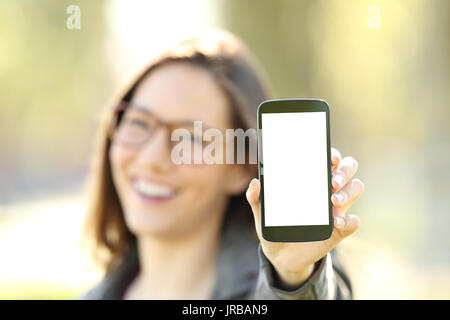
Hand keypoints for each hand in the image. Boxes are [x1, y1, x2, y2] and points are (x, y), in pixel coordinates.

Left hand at [246, 147, 364, 287]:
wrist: (280, 255)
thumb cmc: (274, 225)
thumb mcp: (262, 211)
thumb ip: (255, 197)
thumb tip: (255, 182)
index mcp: (311, 179)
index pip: (329, 158)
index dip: (333, 154)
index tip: (329, 157)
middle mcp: (328, 189)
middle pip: (348, 168)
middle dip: (344, 170)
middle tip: (332, 181)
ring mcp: (336, 209)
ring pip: (356, 188)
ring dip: (348, 191)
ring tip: (332, 200)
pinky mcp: (339, 229)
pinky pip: (354, 222)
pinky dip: (348, 220)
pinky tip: (335, 222)